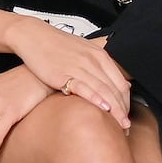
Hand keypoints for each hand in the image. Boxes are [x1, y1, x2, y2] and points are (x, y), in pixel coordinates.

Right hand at [7, 17, 130, 122]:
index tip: (127, 115)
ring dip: (115, 110)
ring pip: (104, 91)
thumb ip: (101, 66)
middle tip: (126, 126)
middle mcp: (93, 61)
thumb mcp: (85, 50)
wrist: (33, 36)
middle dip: (123, 110)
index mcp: (100, 55)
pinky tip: (103, 109)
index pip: (121, 83)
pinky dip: (96, 99)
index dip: (127, 102)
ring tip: (120, 125)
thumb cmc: (57, 45)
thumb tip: (117, 82)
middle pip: (115, 89)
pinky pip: (84, 88)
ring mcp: (79, 67)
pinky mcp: (64, 74)